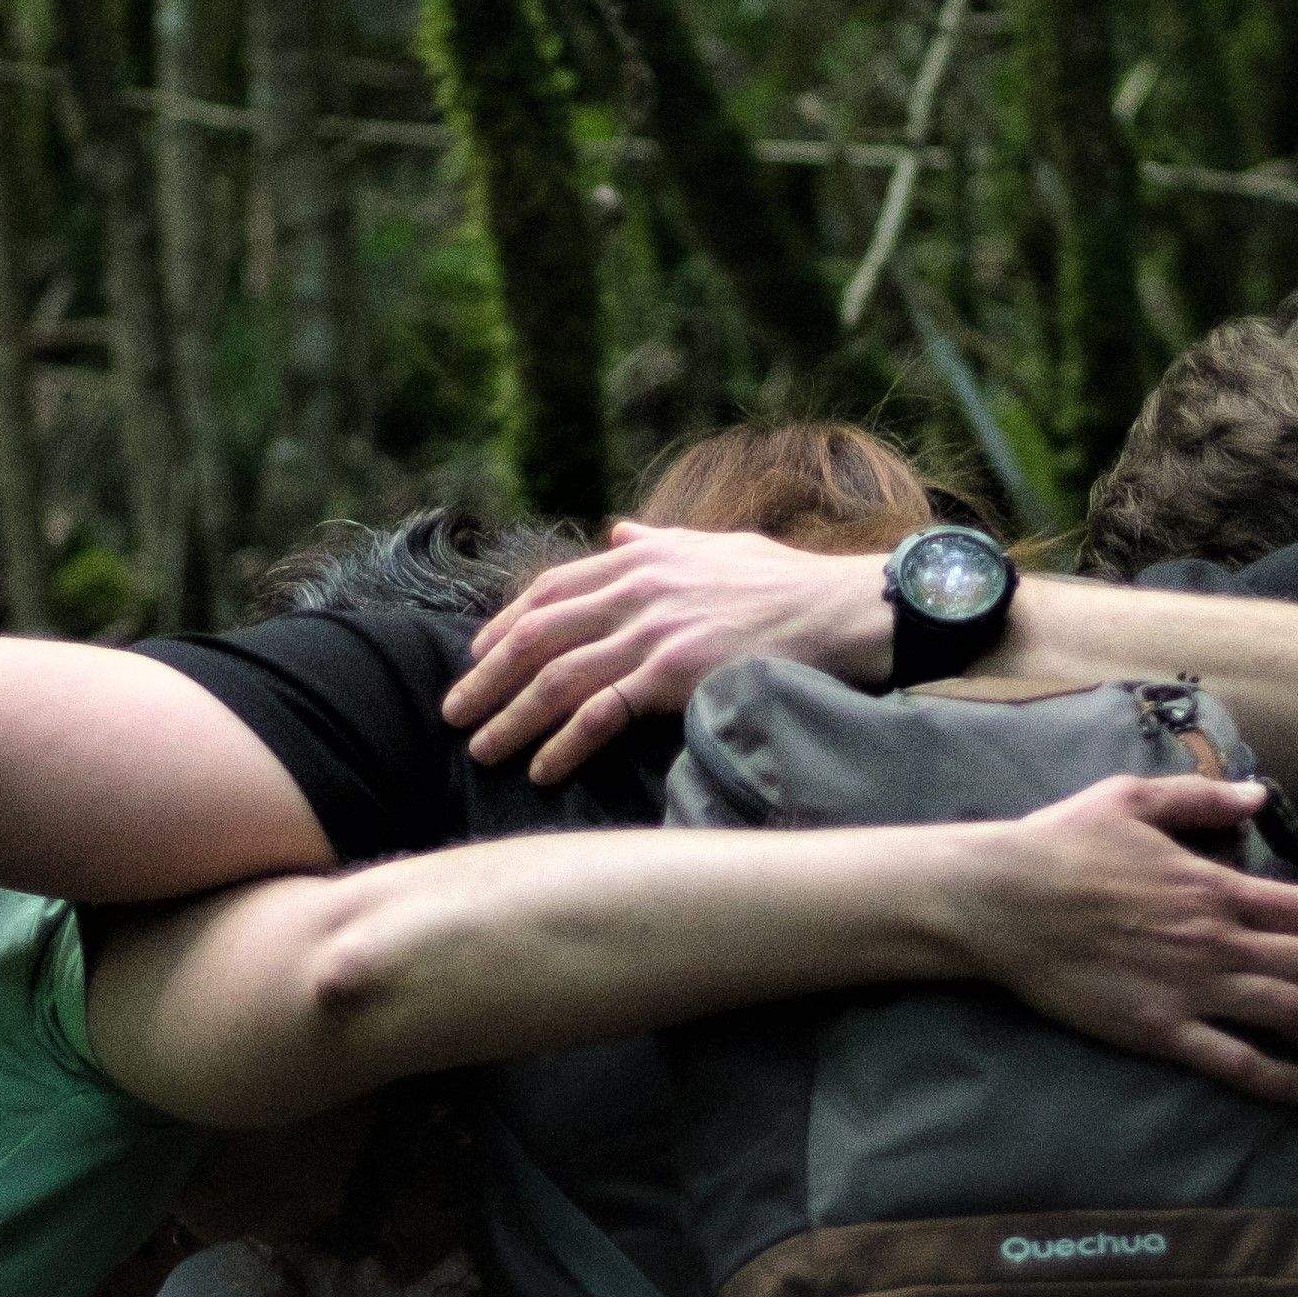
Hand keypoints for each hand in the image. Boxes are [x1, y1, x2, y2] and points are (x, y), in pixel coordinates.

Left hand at [446, 526, 888, 780]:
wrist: (843, 610)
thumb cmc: (786, 583)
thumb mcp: (714, 544)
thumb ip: (658, 541)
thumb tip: (617, 528)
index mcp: (641, 555)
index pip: (549, 591)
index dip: (504, 627)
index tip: (477, 659)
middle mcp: (637, 587)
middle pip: (537, 634)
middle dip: (488, 677)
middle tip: (454, 712)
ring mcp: (654, 630)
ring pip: (558, 676)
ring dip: (511, 716)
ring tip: (482, 748)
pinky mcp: (675, 672)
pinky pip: (602, 711)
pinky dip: (565, 742)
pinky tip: (543, 768)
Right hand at [946, 775, 1297, 1101]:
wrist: (1006, 901)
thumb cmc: (1063, 845)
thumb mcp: (1132, 799)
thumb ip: (1201, 798)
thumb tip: (1257, 796)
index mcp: (1214, 885)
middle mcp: (1218, 940)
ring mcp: (1193, 989)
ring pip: (1288, 1014)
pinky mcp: (1162, 1030)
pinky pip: (1238, 1063)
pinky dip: (1280, 1082)